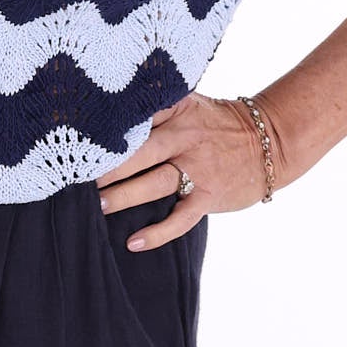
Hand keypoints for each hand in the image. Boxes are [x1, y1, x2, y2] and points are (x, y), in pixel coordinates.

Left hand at [93, 92, 275, 249]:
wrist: (270, 141)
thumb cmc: (218, 123)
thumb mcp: (189, 104)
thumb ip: (156, 108)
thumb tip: (108, 117)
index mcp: (177, 110)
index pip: (136, 116)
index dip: (107, 128)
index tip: (78, 139)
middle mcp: (185, 137)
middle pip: (139, 152)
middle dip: (107, 166)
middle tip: (77, 176)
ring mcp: (198, 168)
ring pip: (154, 183)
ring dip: (123, 195)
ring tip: (96, 206)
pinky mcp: (209, 195)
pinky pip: (180, 218)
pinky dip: (157, 232)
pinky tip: (133, 242)